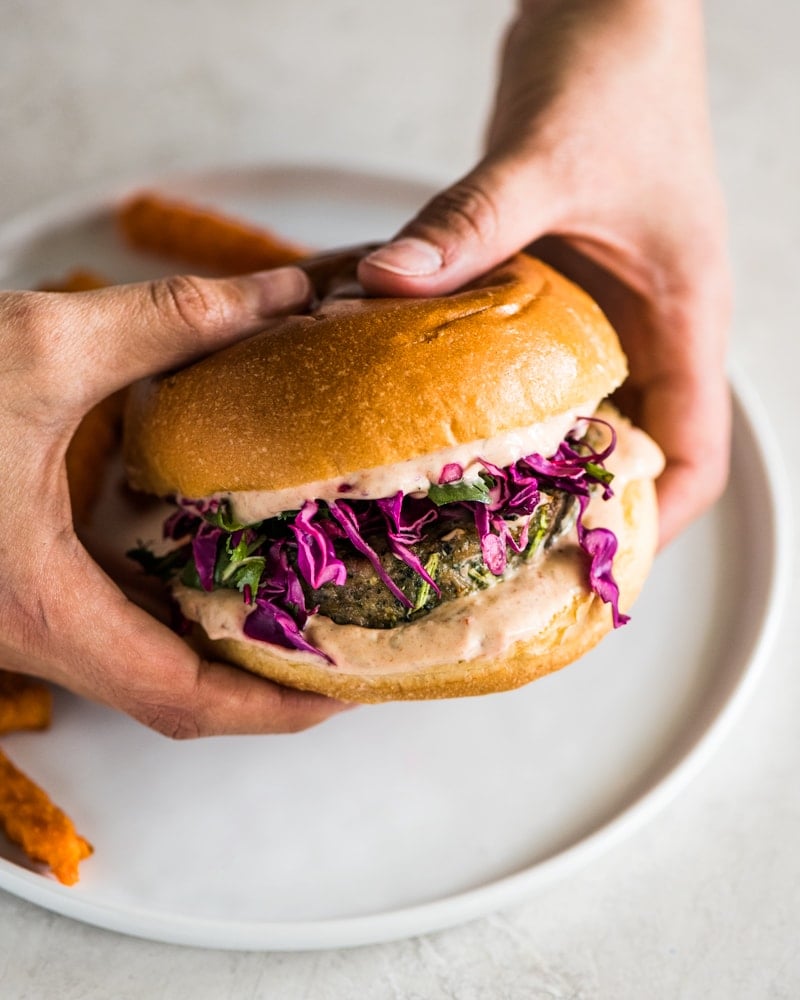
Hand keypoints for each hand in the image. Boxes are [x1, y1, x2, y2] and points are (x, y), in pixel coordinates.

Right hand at [0, 269, 349, 736]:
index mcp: (40, 609)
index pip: (184, 702)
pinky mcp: (13, 585)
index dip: (277, 708)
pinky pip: (109, 622)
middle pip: (175, 695)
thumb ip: (171, 321)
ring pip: (141, 663)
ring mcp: (18, 616)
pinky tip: (218, 561)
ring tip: (310, 604)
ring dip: (225, 646)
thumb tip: (278, 292)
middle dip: (268, 682)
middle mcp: (31, 634)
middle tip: (352, 641)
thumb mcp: (39, 346)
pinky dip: (174, 607)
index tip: (354, 690)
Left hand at [358, 0, 730, 546]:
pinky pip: (522, 353)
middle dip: (570, 506)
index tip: (590, 568)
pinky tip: (413, 395)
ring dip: (517, 449)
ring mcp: (597, 304)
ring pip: (569, 407)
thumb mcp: (548, 155)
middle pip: (625, 449)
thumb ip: (472, 224)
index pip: (694, 455)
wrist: (606, 2)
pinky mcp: (551, 278)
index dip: (650, 520)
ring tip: (447, 497)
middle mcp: (644, 323)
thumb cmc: (615, 68)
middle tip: (495, 552)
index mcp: (681, 316)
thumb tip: (382, 285)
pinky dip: (478, 380)